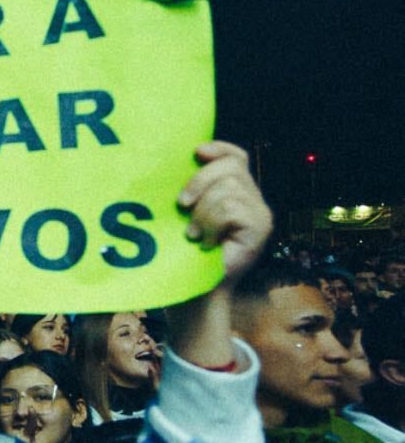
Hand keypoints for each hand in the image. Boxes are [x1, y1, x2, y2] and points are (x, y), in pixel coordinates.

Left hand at [176, 142, 271, 287]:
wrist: (196, 293)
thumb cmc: (186, 255)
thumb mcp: (187, 215)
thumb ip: (193, 191)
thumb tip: (183, 160)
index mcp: (237, 193)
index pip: (236, 157)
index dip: (218, 149)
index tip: (195, 152)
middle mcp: (254, 200)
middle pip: (230, 167)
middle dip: (199, 181)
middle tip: (182, 205)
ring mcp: (260, 215)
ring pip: (228, 188)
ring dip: (203, 211)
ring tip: (194, 234)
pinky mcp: (260, 228)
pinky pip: (231, 208)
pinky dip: (212, 222)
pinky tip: (206, 241)